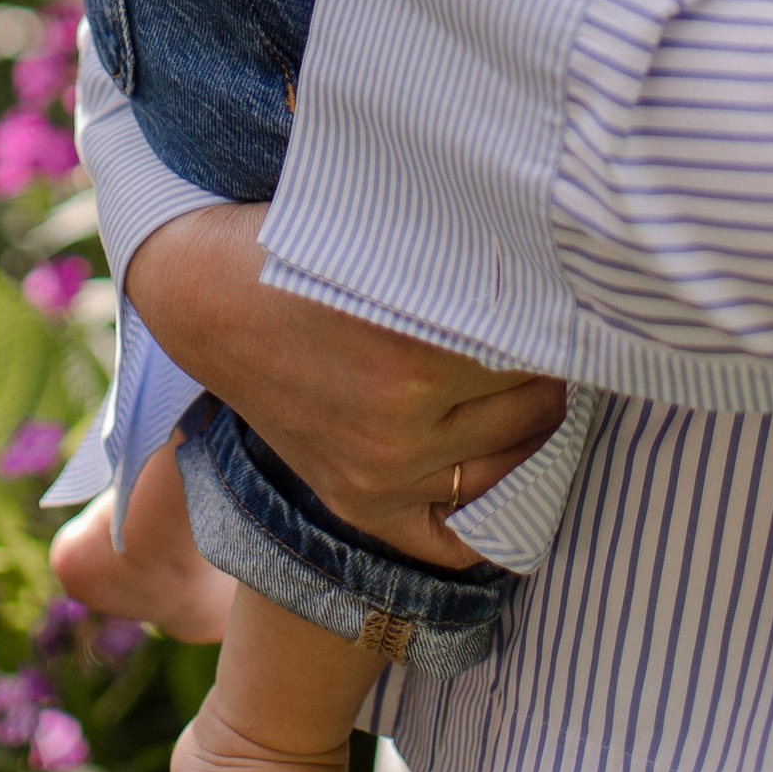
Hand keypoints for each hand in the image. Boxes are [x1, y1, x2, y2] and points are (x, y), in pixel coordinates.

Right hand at [126, 206, 569, 569]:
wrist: (206, 296)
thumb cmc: (303, 243)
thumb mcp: (387, 233)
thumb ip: (467, 254)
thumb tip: (551, 246)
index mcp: (414, 352)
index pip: (540, 347)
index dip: (559, 315)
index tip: (566, 294)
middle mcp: (400, 425)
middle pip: (535, 402)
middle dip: (549, 363)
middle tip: (554, 330)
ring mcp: (381, 474)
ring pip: (512, 462)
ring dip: (532, 423)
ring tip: (532, 380)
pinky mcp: (362, 504)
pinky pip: (456, 538)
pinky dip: (492, 511)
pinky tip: (507, 464)